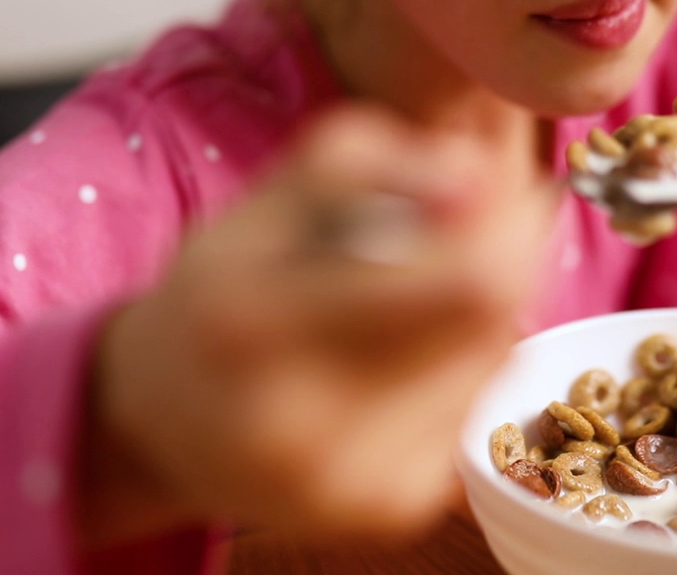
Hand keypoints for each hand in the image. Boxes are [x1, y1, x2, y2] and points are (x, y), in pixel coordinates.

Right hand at [78, 105, 557, 546]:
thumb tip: (480, 177)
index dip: (504, 215)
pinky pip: (470, 408)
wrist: (169, 425)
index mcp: (251, 323)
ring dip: (483, 305)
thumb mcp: (266, 201)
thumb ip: (367, 164)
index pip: (465, 276)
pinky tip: (411, 349)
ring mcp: (349, 484)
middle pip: (491, 316)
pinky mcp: (387, 511)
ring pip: (491, 359)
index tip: (496, 177)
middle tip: (485, 215)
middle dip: (507, 249)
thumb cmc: (222, 291)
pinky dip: (460, 364)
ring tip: (426, 284)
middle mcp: (297, 425)